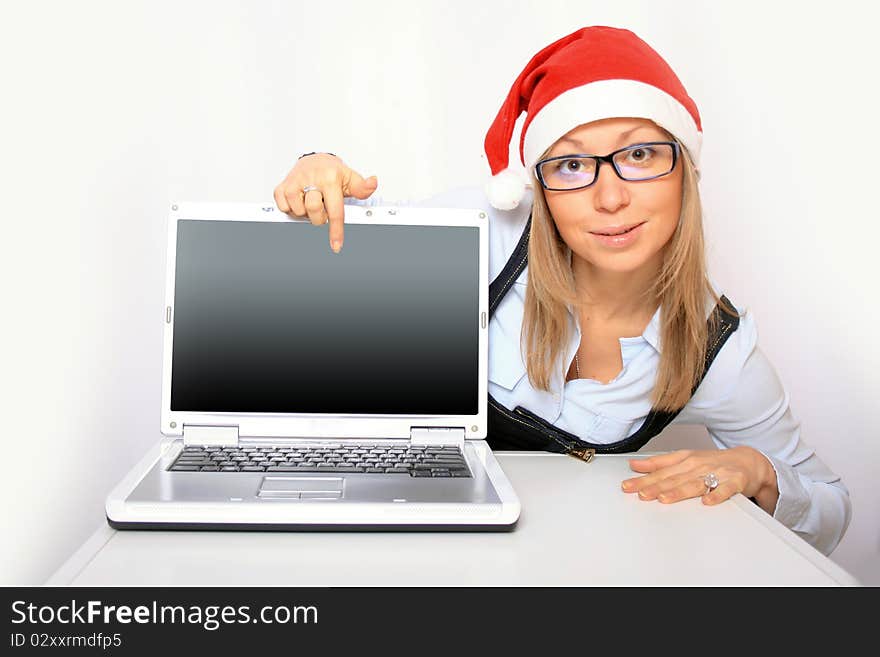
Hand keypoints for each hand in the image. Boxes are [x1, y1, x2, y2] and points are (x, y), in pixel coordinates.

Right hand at [273, 153, 377, 252]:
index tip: (336, 245)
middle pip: (315, 213)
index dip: (335, 230)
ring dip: (306, 212)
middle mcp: (311, 179)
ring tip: (310, 201)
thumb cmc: (332, 172)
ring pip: (299, 212)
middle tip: (322, 207)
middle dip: (320, 217)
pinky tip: (299, 200)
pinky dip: (291, 208)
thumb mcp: (350, 178)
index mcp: (330, 179)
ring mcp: (294, 182)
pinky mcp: (281, 186)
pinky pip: (284, 208)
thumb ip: (362, 186)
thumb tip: (373, 183)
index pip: (334, 210)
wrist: (315, 160)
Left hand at [621, 447, 778, 512]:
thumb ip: (659, 463)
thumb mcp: (684, 459)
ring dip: (678, 491)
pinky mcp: (735, 481)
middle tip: (639, 493)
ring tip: (663, 498)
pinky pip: (725, 489)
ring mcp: (717, 472)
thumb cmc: (713, 462)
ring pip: (695, 483)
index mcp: (685, 460)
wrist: (748, 460)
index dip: (643, 478)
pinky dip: (716, 494)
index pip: (660, 470)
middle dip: (655, 486)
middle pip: (673, 478)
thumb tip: (634, 465)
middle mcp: (698, 465)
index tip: (628, 485)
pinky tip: (707, 502)